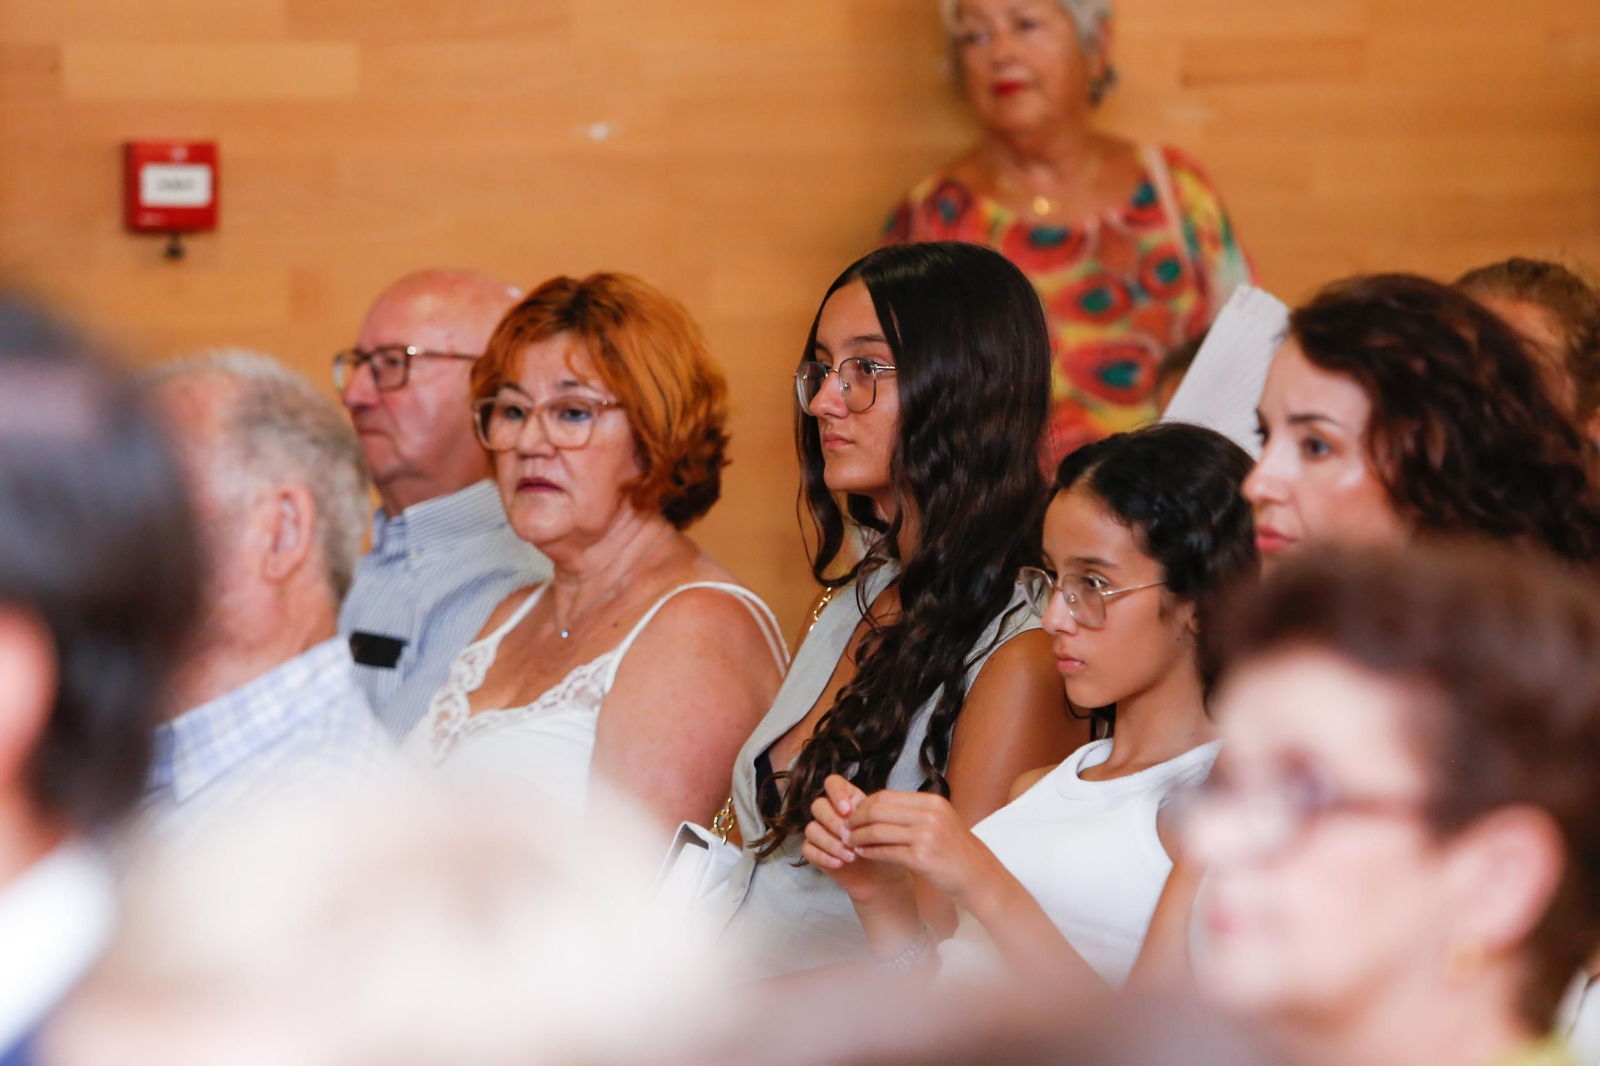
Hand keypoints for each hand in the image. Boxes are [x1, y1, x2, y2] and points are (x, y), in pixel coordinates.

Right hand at [801, 774, 913, 906]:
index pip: (832, 783)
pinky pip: (808, 849)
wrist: (882, 877)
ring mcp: (821, 832)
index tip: (848, 811)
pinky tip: (840, 864)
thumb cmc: (886, 849)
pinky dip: (823, 856)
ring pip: (811, 828)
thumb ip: (869, 819)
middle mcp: (831, 813)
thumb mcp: (884, 829)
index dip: (836, 793)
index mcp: (848, 800)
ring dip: (830, 842)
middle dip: (832, 822)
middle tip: (849, 838)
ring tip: (851, 856)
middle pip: (818, 805)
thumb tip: (852, 820)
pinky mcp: (815, 851)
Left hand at [843, 789, 998, 908]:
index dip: (864, 805)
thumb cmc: (957, 852)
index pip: (886, 796)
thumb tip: (878, 807)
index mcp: (932, 802)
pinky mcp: (922, 858)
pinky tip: (863, 854)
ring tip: (850, 842)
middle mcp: (929, 815)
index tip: (853, 814)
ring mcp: (926, 836)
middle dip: (856, 818)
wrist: (979, 878)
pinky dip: (870, 852)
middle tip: (845, 828)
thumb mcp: (940, 822)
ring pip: (878, 830)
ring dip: (858, 836)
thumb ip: (914, 813)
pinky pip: (885, 851)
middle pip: (878, 809)